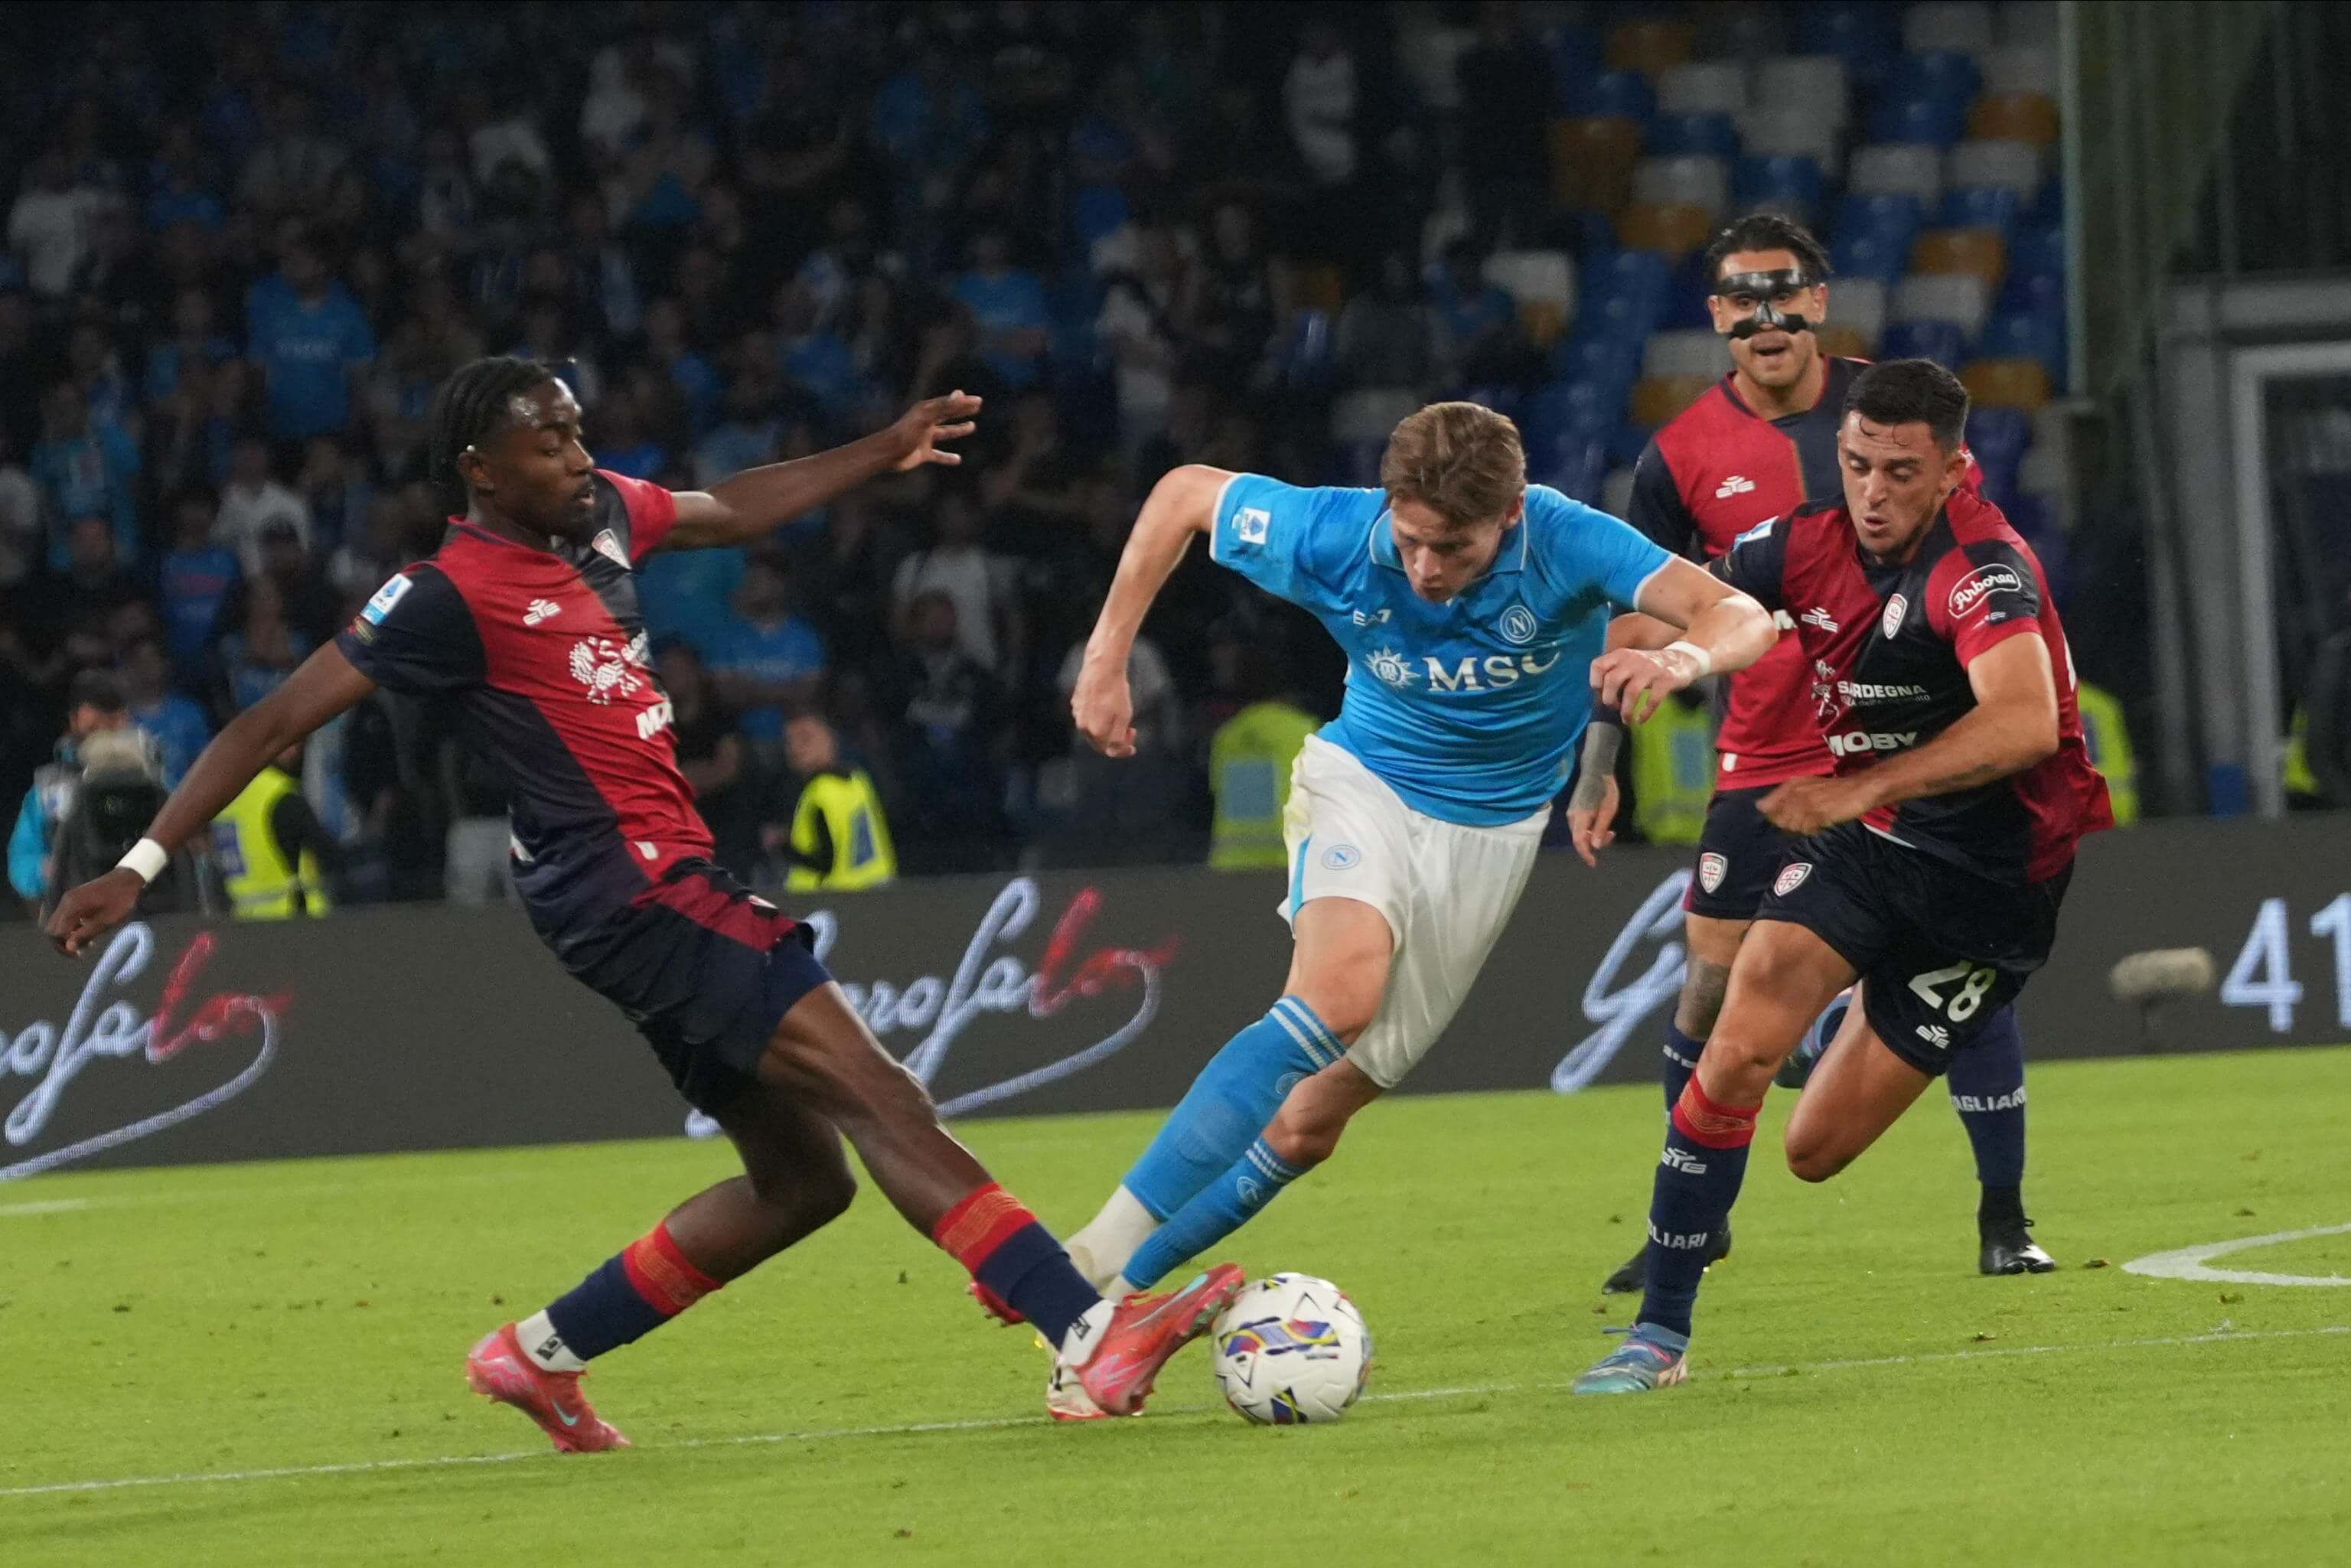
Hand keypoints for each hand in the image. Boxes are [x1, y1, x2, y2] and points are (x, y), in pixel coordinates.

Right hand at [46, 868, 145, 957]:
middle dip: (63, 942)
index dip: (63, 946)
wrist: (129, 878)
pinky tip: (87, 932)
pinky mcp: (74, 899)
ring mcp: (69, 899)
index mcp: (71, 906)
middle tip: (81, 950)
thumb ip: (86, 934)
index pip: (55, 933)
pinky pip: (66, 916)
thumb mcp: (107, 920)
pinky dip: (72, 927)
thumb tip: (69, 947)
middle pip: (52, 928)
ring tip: (87, 942)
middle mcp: (65, 901)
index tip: (77, 954)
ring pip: (58, 923)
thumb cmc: (122, 899)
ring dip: (68, 935)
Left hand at [888, 390, 981, 471]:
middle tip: (977, 407)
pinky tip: (958, 459)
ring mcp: (925, 438)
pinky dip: (947, 457)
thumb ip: (944, 406)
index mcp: (926, 411)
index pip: (948, 403)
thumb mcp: (927, 417)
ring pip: (945, 433)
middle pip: (947, 414)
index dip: (963, 402)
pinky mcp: (923, 453)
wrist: (888, 453)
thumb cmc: (906, 433)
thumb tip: (960, 394)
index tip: (978, 401)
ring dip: (958, 429)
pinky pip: (938, 455)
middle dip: (961, 410)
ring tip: (972, 427)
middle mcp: (926, 422)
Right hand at [1070, 653, 1135, 757]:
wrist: (1103, 666)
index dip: (1123, 751)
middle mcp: (1082, 725)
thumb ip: (1118, 738)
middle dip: (1115, 739)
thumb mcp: (1124, 717)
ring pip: (1093, 728)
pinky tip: (1108, 705)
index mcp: (1095, 731)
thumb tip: (1113, 751)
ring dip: (1107, 728)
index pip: (1109, 751)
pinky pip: (1088, 715)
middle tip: (1131, 730)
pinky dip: (1099, 716)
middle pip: (1100, 742)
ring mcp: (1077, 713)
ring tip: (1120, 716)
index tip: (1134, 747)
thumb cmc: (1116, 691)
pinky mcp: (1076, 701)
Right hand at [1565, 771, 1620, 867]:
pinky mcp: (1575, 809)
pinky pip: (1581, 826)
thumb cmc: (1605, 789)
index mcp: (1580, 817)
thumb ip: (1601, 829)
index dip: (1585, 854)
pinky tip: (1602, 824)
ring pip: (1581, 832)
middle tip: (1612, 836)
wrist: (1596, 771)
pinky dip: (1591, 829)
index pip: (1579, 841)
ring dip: (1594, 835)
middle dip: (1595, 842)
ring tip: (1610, 830)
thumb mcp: (1608, 810)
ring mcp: (1572, 813)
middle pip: (1580, 838)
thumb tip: (1595, 847)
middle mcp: (1572, 817)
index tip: (1594, 863)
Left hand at [1590, 644, 1705, 723]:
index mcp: (1621, 655)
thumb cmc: (1648, 667)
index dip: (1595, 682)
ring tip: (1626, 719)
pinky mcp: (1666, 679)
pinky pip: (1653, 700)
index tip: (1600, 693)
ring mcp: (1651, 669)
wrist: (1681, 659)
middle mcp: (1634, 660)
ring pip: (1631, 691)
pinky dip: (1645, 713)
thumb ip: (1615, 673)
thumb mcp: (1629, 663)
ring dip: (1626, 710)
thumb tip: (1600, 696)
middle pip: (1612, 680)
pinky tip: (1641, 719)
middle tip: (1614, 708)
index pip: (1598, 665)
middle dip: (1609, 699)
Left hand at [1759, 775, 1877, 835]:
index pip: (1767, 805)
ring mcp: (1807, 803)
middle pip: (1780, 818)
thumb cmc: (1833, 790)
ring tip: (1815, 822)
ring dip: (1802, 828)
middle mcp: (1796, 792)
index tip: (1783, 819)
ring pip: (1793, 825)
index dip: (1772, 815)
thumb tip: (1759, 807)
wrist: (1859, 789)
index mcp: (1792, 784)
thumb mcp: (1807, 787)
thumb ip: (1784, 797)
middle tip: (1806, 821)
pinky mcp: (1819, 814)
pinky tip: (1821, 825)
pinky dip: (1813, 830)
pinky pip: (1807, 829)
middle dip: (1789, 824)